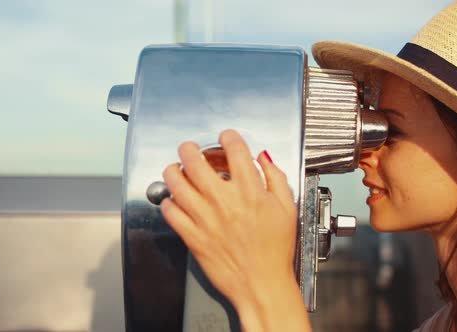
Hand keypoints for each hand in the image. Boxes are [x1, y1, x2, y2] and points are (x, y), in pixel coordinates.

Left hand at [159, 129, 299, 318]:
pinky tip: (173, 201)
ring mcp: (205, 218)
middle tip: (189, 148)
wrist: (262, 284)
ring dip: (173, 171)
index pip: (234, 149)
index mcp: (250, 191)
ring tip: (175, 169)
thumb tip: (264, 159)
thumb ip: (276, 178)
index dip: (228, 137)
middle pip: (195, 160)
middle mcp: (224, 201)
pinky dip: (168, 202)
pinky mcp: (192, 235)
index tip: (226, 138)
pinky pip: (170, 212)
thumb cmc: (275, 251)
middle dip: (190, 148)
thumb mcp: (287, 209)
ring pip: (176, 183)